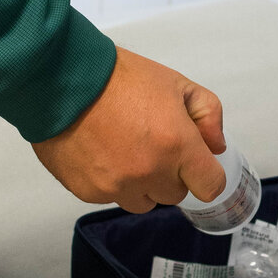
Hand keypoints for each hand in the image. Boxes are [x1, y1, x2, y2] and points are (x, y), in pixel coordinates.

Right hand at [32, 47, 226, 210]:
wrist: (62, 79)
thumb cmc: (119, 77)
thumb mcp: (175, 82)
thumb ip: (207, 113)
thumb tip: (215, 146)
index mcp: (176, 145)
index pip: (211, 186)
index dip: (207, 175)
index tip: (197, 164)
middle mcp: (150, 173)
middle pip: (175, 194)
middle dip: (170, 173)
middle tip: (152, 142)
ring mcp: (118, 187)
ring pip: (143, 201)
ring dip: (141, 183)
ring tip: (124, 148)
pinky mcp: (89, 192)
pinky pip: (112, 197)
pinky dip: (111, 181)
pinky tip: (101, 151)